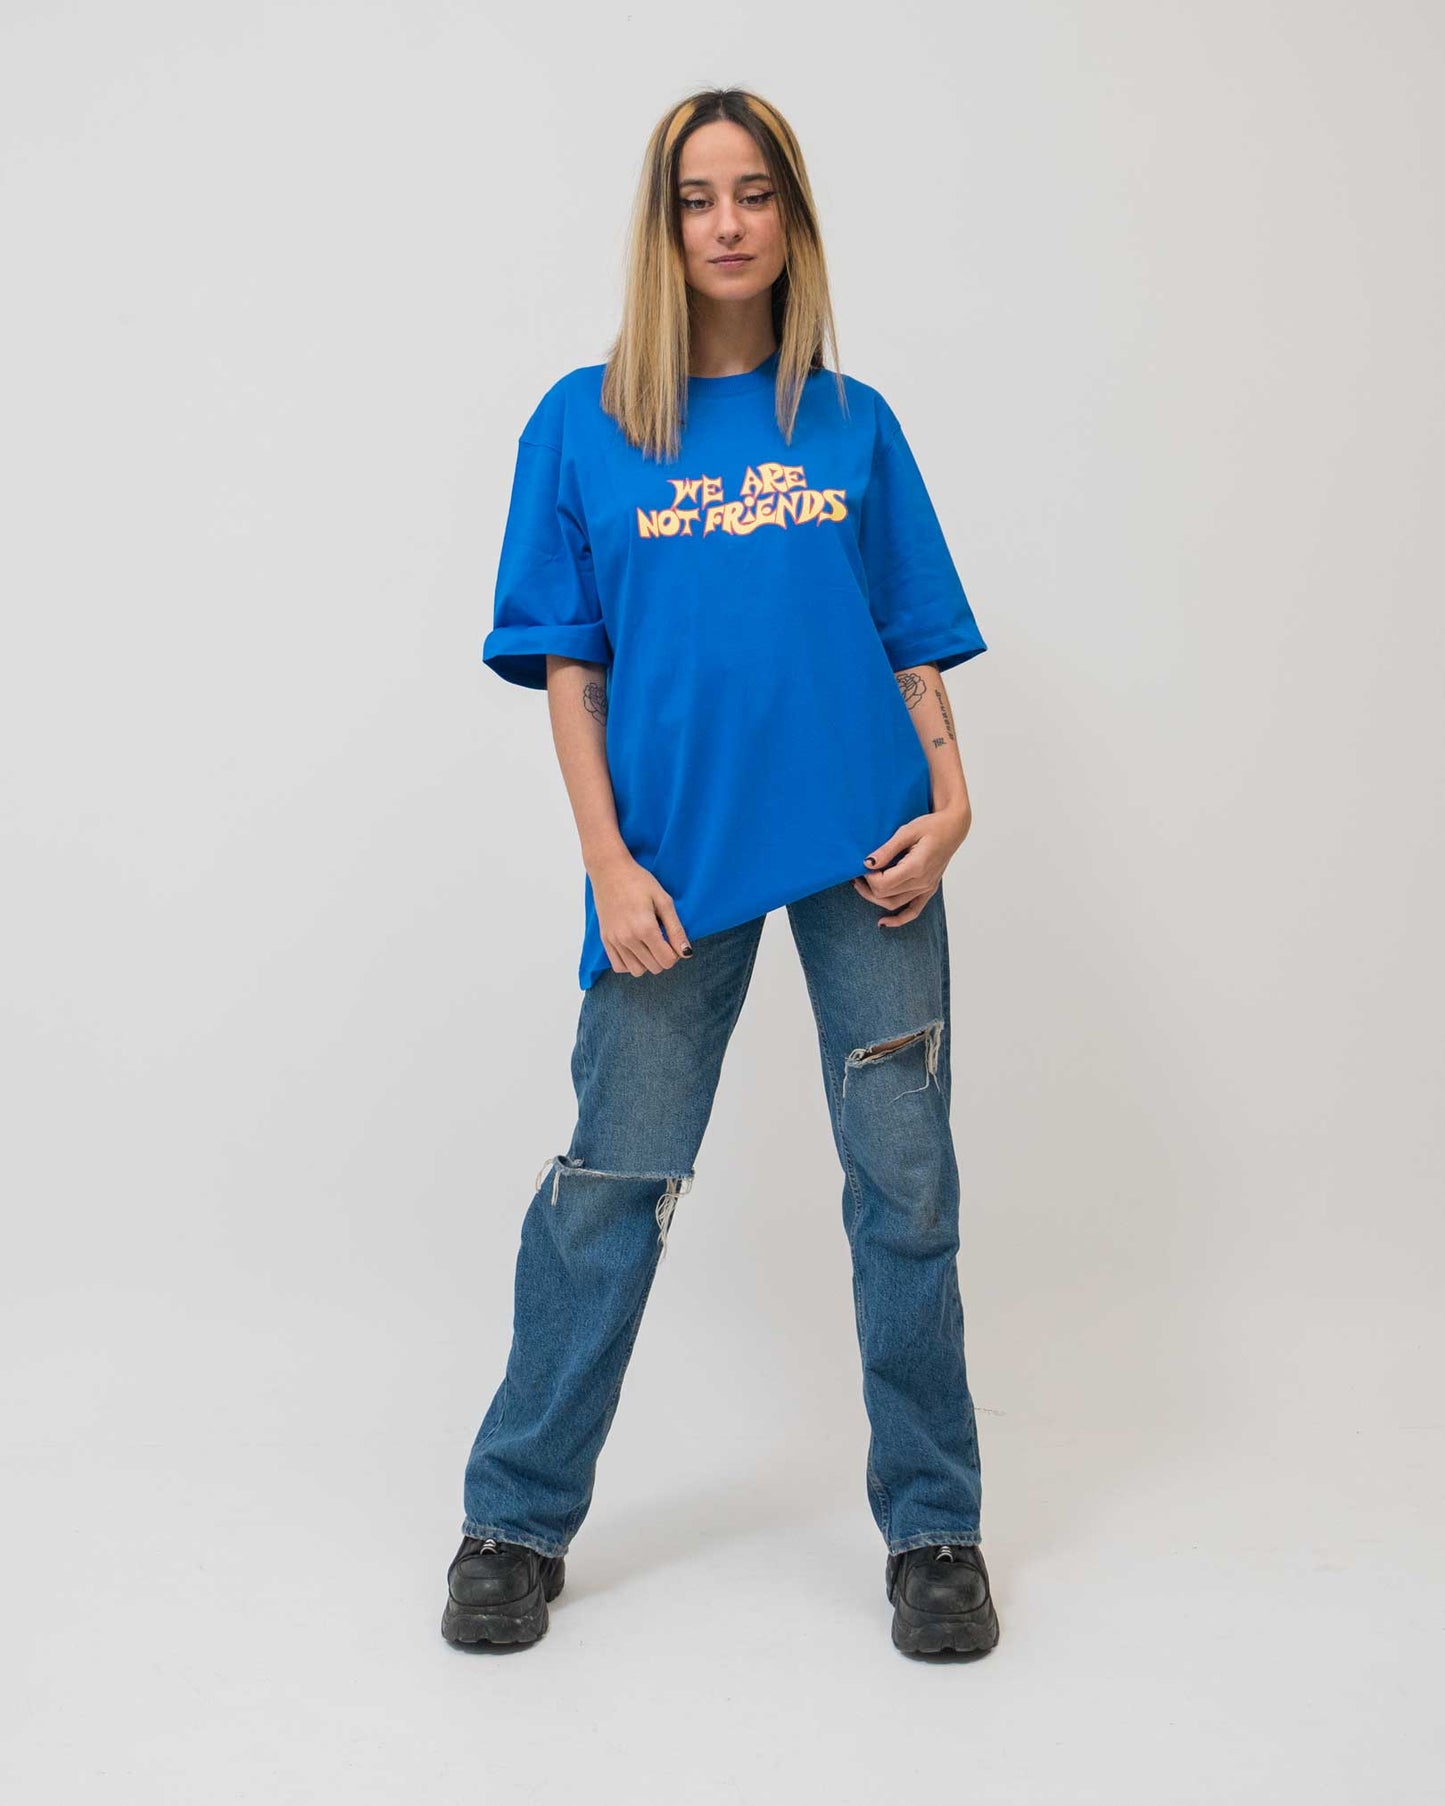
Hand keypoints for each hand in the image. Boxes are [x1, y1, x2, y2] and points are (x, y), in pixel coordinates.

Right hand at [589, 851, 692, 976]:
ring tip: (649, 945)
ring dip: (647, 963)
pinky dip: (630, 963)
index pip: (667, 960)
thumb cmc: (639, 882)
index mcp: (645, 928)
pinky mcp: (605, 939)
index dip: (675, 953)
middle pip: (654, 967)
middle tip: (663, 940)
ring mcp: (614, 940)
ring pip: (637, 971)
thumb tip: (686, 953)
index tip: (673, 940)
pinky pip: (619, 966)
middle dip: (663, 958)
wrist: (610, 871)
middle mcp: (628, 939)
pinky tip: (635, 949)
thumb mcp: (664, 901)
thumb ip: (676, 929)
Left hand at [853, 803, 970, 925]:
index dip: (868, 877)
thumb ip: (887, 849)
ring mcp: (926, 888)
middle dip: (867, 886)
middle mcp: (922, 882)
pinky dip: (898, 920)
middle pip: (885, 895)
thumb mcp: (906, 831)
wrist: (953, 828)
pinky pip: (913, 911)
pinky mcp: (928, 890)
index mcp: (916, 867)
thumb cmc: (931, 826)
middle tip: (857, 874)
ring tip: (861, 886)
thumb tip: (867, 863)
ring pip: (894, 904)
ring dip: (874, 899)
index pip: (883, 883)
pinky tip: (883, 923)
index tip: (862, 866)